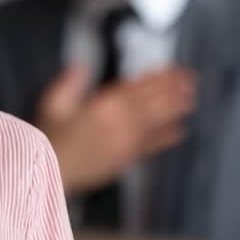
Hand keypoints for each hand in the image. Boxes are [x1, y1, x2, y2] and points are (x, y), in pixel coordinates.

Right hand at [35, 65, 195, 193]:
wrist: (49, 172)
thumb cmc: (48, 141)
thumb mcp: (52, 104)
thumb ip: (68, 83)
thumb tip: (80, 68)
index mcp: (102, 106)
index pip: (137, 86)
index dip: (158, 77)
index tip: (172, 70)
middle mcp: (119, 123)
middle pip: (153, 101)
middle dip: (173, 89)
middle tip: (189, 80)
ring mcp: (125, 142)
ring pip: (157, 121)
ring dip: (175, 109)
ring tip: (190, 99)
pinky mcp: (125, 159)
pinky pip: (152, 145)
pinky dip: (166, 137)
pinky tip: (178, 131)